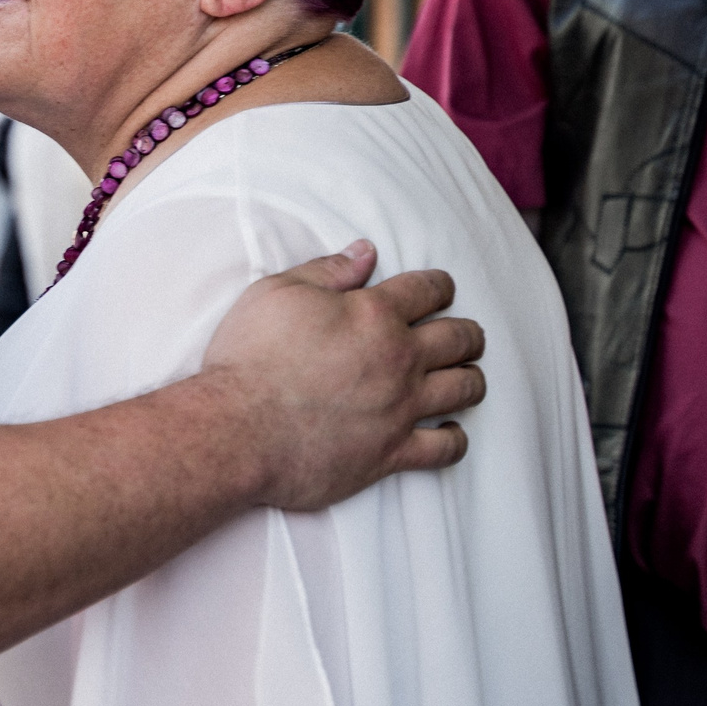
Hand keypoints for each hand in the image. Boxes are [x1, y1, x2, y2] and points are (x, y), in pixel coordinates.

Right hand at [198, 242, 484, 512]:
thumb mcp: (278, 293)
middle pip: (460, 338)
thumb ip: (328, 270)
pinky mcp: (392, 453)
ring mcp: (400, 408)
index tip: (440, 291)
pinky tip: (450, 431)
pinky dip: (455, 439)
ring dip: (471, 379)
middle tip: (463, 336)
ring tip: (466, 377)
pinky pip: (446, 449)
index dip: (440, 286)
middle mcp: (399, 359)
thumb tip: (366, 252)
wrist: (235, 430)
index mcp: (374, 314)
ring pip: (464, 389)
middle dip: (467, 333)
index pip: (430, 289)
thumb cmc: (249, 357)